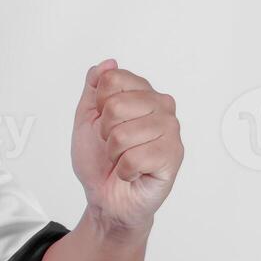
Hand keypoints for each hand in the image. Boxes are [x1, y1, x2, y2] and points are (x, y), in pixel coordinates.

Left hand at [70, 59, 183, 232]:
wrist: (106, 197)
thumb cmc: (99, 159)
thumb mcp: (86, 118)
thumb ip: (94, 88)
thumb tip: (108, 63)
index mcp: (143, 94)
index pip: (113, 79)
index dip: (98, 105)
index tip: (103, 122)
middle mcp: (162, 107)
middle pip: (116, 105)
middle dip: (104, 132)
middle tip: (113, 145)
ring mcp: (171, 131)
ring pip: (123, 134)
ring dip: (114, 153)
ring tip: (123, 158)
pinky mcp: (173, 156)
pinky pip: (134, 158)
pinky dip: (124, 170)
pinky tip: (134, 172)